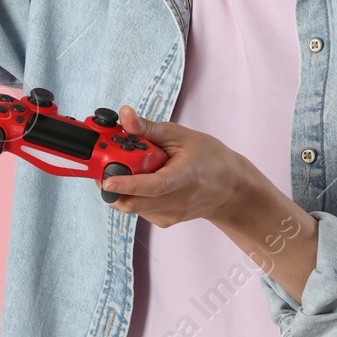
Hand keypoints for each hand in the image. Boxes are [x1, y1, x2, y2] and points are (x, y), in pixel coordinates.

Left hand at [100, 105, 253, 227]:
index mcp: (186, 177)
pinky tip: (143, 181)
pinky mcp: (167, 221)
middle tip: (104, 166)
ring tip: (128, 169)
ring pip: (133, 207)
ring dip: (121, 189)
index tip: (106, 179)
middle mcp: (179, 201)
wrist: (232, 189)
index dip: (127, 183)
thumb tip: (124, 115)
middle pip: (135, 202)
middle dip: (112, 186)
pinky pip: (140, 210)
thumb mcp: (182, 136)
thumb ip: (149, 128)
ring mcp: (172, 214)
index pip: (154, 186)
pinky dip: (133, 196)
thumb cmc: (210, 159)